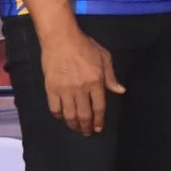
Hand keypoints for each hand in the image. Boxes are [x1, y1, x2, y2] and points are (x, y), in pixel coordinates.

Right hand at [39, 21, 123, 136]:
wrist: (61, 39)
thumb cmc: (85, 46)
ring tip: (76, 129)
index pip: (99, 107)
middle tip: (88, 132)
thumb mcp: (104, 58)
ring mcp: (64, 90)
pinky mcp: (51, 88)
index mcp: (96, 81)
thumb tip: (120, 91)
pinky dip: (59, 116)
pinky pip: (54, 108)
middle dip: (87, 127)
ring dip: (73, 125)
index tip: (99, 128)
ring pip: (69, 115)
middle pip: (84, 115)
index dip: (100, 120)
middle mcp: (81, 89)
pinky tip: (63, 117)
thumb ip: (111, 77)